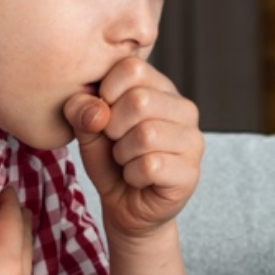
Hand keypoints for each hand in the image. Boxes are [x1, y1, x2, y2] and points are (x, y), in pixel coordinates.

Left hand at [63, 57, 202, 246]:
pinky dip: (132, 176)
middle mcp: (184, 109)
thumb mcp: (87, 131)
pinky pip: (150, 166)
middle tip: (116, 144)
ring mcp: (193, 140)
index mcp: (161, 88)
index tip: (105, 115)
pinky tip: (137, 179)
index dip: (106, 92)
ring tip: (127, 162)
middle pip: (139, 100)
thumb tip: (94, 106)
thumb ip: (82, 112)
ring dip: (123, 155)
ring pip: (146, 135)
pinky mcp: (191, 172)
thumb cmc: (111, 162)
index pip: (131, 68)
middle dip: (113, 128)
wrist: (125, 207)